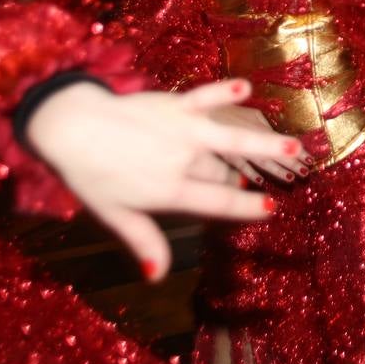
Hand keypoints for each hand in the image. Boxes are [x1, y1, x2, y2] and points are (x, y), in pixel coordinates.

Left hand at [27, 79, 303, 281]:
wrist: (71, 128)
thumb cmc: (91, 175)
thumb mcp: (115, 213)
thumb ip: (143, 240)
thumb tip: (159, 275)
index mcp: (169, 191)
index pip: (216, 203)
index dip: (245, 207)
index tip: (271, 209)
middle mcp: (181, 161)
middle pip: (225, 169)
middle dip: (255, 170)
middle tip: (289, 165)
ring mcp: (181, 130)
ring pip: (230, 138)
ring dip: (263, 141)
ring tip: (293, 144)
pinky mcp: (175, 104)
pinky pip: (204, 97)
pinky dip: (224, 92)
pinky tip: (245, 89)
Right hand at [208, 103, 311, 183]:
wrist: (198, 110)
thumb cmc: (228, 111)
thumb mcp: (251, 113)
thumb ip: (264, 126)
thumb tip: (278, 138)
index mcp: (259, 125)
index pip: (283, 141)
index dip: (297, 151)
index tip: (312, 160)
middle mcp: (251, 137)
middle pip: (275, 153)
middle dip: (291, 163)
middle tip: (307, 172)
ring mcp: (238, 148)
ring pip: (261, 162)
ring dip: (276, 171)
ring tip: (291, 179)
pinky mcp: (225, 156)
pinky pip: (240, 167)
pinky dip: (250, 174)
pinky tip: (260, 182)